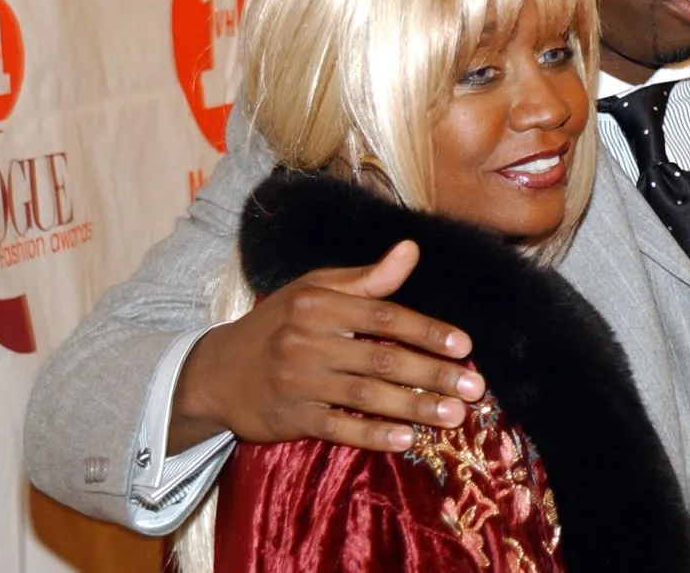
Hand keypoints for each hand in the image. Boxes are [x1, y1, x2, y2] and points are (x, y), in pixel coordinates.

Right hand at [168, 240, 485, 453]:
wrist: (216, 371)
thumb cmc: (279, 322)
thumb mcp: (316, 290)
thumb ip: (368, 278)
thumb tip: (412, 248)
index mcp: (319, 304)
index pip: (384, 316)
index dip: (427, 331)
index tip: (464, 346)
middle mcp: (308, 340)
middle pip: (382, 358)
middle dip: (433, 374)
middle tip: (473, 388)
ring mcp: (298, 380)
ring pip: (367, 394)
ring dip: (414, 407)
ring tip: (454, 416)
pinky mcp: (291, 417)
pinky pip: (338, 427)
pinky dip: (372, 435)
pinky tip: (405, 440)